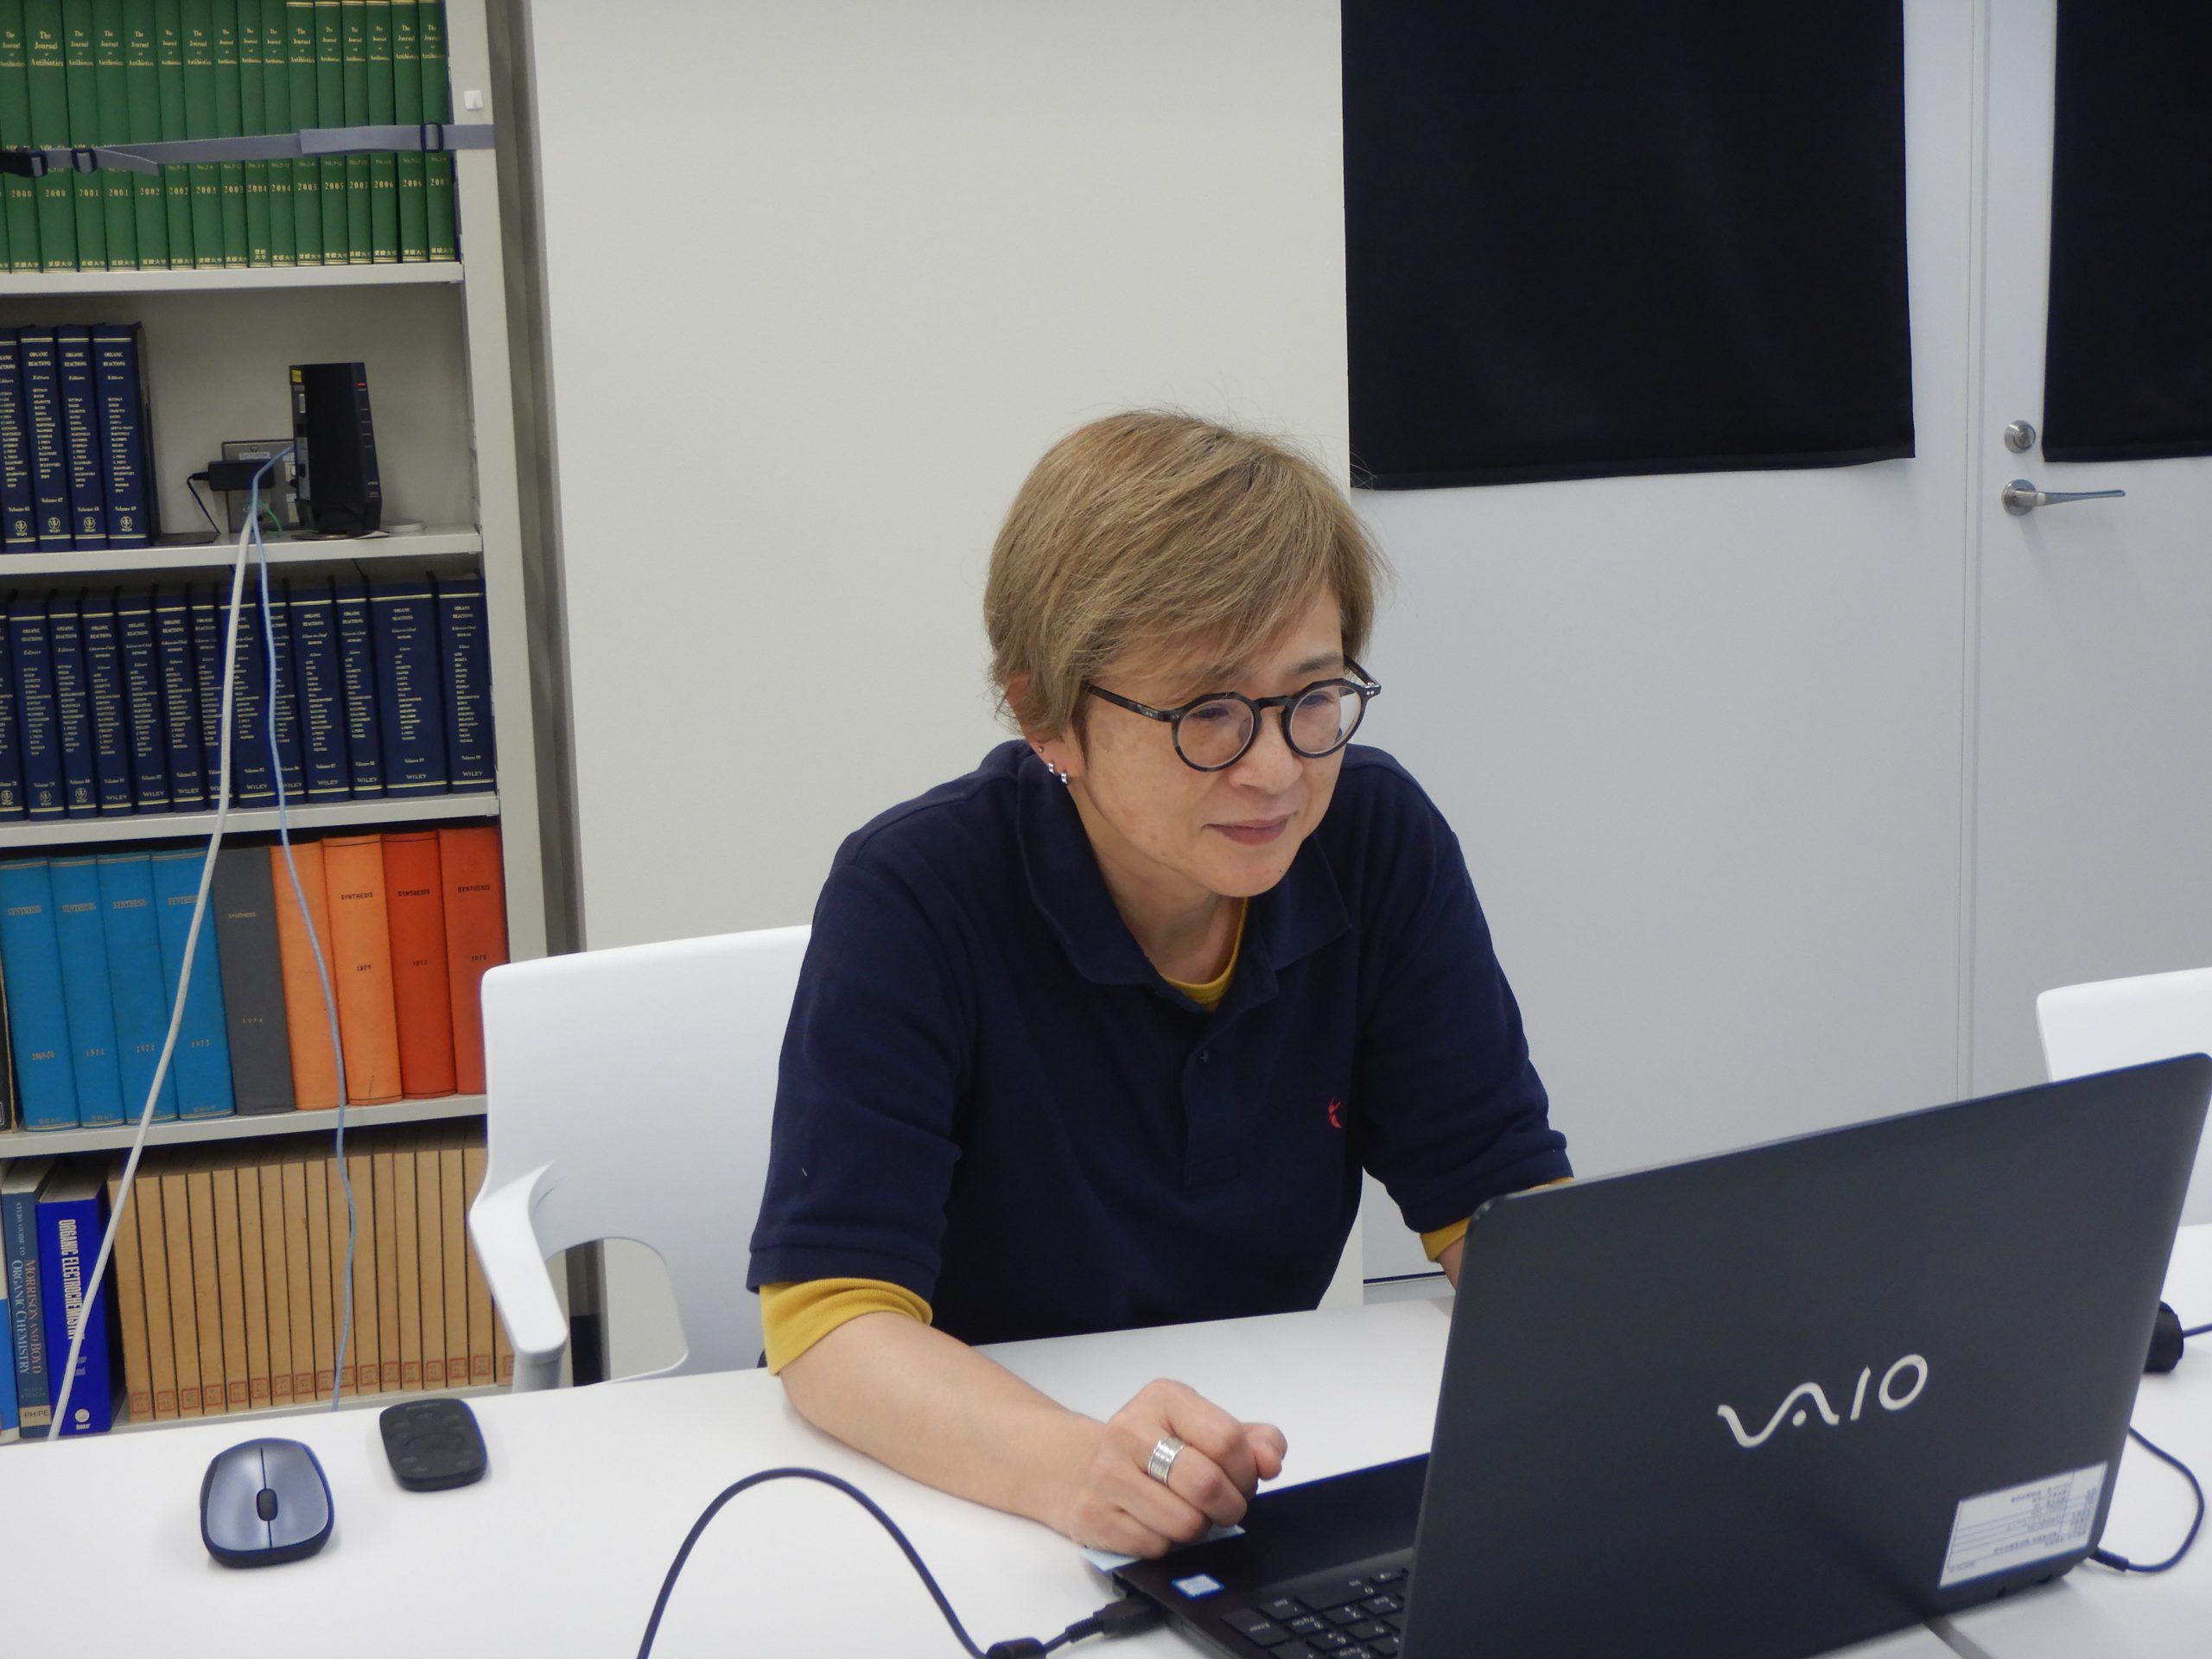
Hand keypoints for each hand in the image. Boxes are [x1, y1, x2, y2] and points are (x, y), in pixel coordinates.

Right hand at [1056, 1378, 1287, 1557]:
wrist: (1079, 1467)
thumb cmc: (1155, 1448)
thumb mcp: (1204, 1428)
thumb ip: (1253, 1440)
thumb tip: (1271, 1460)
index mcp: (1164, 1399)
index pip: (1228, 1439)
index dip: (1247, 1471)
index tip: (1242, 1478)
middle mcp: (1129, 1430)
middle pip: (1206, 1485)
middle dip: (1230, 1505)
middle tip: (1224, 1504)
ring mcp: (1107, 1474)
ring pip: (1184, 1523)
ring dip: (1199, 1527)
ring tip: (1188, 1511)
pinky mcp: (1094, 1515)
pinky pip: (1156, 1547)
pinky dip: (1167, 1543)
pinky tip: (1156, 1522)